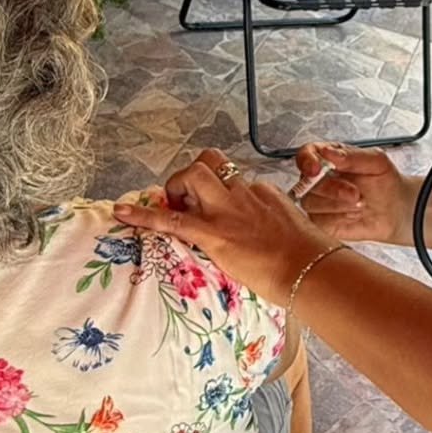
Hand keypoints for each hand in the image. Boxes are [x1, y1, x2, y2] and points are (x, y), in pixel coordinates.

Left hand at [112, 149, 336, 303]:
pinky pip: (171, 220)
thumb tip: (272, 233)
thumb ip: (279, 225)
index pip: (236, 180)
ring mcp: (226, 211)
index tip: (217, 210)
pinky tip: (121, 213)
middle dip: (192, 176)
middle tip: (186, 200)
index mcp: (264, 194)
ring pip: (193, 174)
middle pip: (210, 163)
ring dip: (177, 187)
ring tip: (173, 207)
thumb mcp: (297, 231)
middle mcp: (243, 194)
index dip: (221, 192)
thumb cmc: (310, 260)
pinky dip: (143, 215)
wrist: (310, 270)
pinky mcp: (213, 233)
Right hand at [293, 142, 416, 244]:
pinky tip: (353, 215)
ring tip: (360, 205)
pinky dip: (338, 219)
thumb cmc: (384, 181)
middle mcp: (317, 179)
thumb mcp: (376, 161)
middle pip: (307, 182)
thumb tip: (328, 153)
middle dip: (332, 189)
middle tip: (356, 194)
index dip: (307, 161)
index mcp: (327, 158)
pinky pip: (318, 222)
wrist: (395, 210)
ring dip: (338, 205)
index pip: (306, 154)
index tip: (316, 169)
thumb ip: (352, 155)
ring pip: (311, 203)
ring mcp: (316, 201)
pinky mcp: (320, 222)